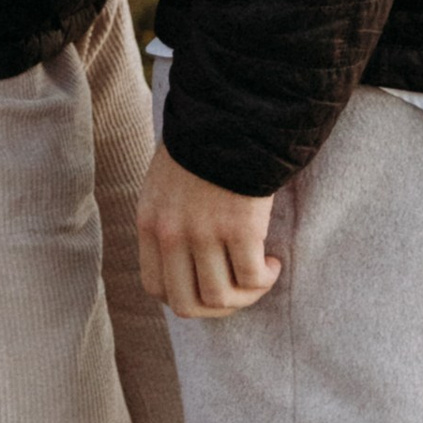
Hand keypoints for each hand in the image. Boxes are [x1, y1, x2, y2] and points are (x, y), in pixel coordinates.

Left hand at [138, 143, 281, 318]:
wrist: (229, 114)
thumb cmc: (203, 145)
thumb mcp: (164, 184)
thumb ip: (167, 221)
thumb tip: (184, 261)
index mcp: (150, 223)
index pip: (156, 289)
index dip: (186, 297)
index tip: (208, 284)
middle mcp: (172, 234)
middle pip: (187, 304)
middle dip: (216, 308)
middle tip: (238, 292)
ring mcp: (204, 233)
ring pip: (221, 298)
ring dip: (246, 295)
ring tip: (261, 274)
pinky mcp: (240, 228)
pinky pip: (251, 278)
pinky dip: (265, 279)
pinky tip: (272, 263)